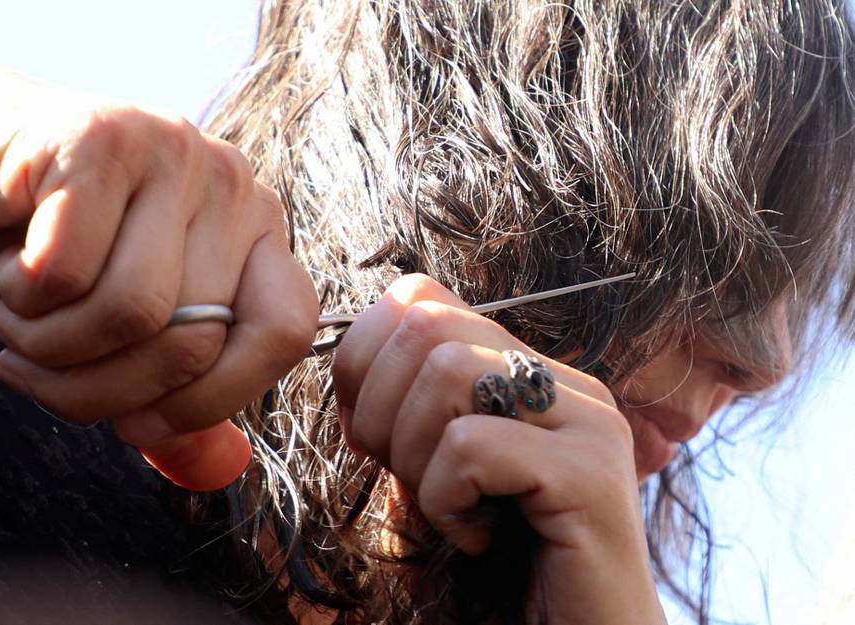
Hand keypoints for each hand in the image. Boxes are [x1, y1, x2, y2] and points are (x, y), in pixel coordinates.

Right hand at [0, 103, 317, 490]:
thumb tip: (222, 468)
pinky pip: (69, 272)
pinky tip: (8, 266)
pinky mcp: (105, 138)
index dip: (212, 400)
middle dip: (98, 389)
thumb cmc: (50, 249)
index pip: (284, 332)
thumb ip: (174, 394)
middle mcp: (234, 188)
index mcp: (259, 234)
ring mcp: (177, 153)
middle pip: (195, 341)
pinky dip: (21, 298)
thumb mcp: (121, 331)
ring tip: (16, 321)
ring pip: (134, 311)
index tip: (134, 423)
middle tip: (34, 367)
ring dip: (50, 345)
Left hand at [332, 274, 666, 624]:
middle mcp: (564, 382)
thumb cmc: (498, 570)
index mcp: (528, 372)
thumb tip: (350, 362)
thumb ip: (410, 414)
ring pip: (447, 372)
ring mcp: (587, 422)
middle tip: (401, 475)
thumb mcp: (436, 476)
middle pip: (428, 326)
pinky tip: (476, 539)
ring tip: (444, 508)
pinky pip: (471, 447)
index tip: (365, 431)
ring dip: (413, 454)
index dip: (365, 357)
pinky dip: (444, 501)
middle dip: (380, 407)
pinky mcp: (590, 475)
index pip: (423, 297)